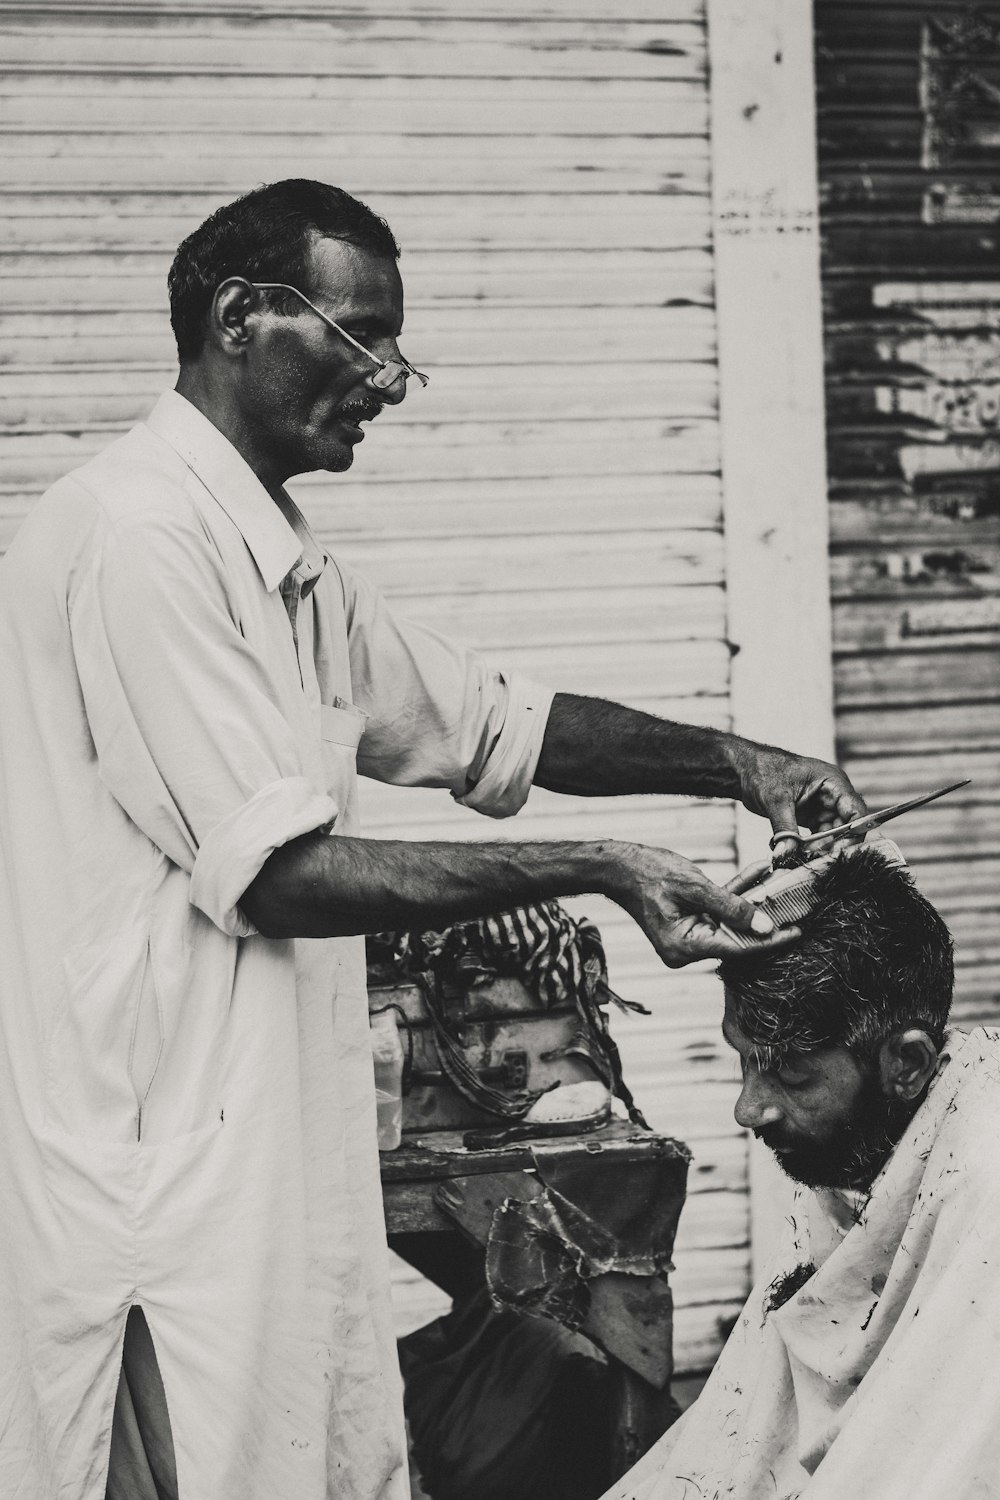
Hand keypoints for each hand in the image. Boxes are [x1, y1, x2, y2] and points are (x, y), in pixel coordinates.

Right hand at [607, 844, 799, 968]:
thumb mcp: (695, 887)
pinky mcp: (690, 923)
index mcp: (685, 947)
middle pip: (737, 937)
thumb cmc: (649, 873)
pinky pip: (719, 911)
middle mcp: (687, 949)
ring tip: (780, 882)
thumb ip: (732, 907)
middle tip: (797, 906)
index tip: (797, 932)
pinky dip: (736, 894)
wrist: (619, 866)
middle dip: (765, 918)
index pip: (737, 948)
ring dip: (753, 900)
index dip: (769, 940)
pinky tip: (758, 872)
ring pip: (731, 922)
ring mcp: (688, 937)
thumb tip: (765, 926)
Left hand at [731, 744, 866, 862]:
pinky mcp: (812, 817)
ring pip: (832, 835)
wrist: (746, 769)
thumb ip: (784, 830)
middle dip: (833, 845)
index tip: (838, 852)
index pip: (855, 811)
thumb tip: (787, 855)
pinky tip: (797, 854)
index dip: (852, 833)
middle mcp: (833, 795)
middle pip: (847, 827)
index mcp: (833, 782)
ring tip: (803, 858)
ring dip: (820, 849)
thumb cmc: (763, 770)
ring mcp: (823, 807)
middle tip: (816, 861)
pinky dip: (809, 847)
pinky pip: (818, 837)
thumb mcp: (775, 800)